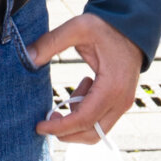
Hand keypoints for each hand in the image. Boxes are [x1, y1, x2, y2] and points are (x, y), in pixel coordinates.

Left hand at [29, 12, 143, 142]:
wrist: (132, 27)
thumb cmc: (106, 27)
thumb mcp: (77, 28)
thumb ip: (51, 42)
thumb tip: (28, 58)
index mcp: (111, 86)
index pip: (83, 120)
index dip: (59, 127)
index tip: (39, 126)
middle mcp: (121, 100)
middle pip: (91, 134)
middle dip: (66, 132)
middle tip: (47, 117)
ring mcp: (123, 103)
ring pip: (97, 131)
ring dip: (76, 122)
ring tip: (71, 94)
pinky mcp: (121, 103)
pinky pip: (101, 121)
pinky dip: (86, 114)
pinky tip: (84, 88)